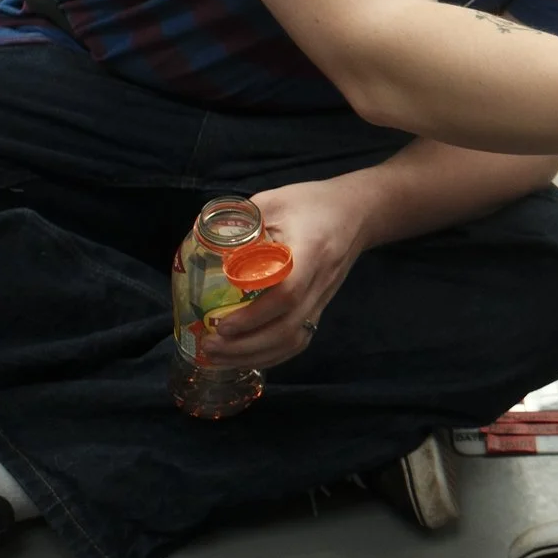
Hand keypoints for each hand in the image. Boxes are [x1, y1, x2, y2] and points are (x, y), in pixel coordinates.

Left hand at [200, 177, 369, 369]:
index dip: (254, 315)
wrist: (358, 212)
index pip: (288, 293)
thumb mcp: (274, 201)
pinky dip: (271, 356)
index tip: (221, 324)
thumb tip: (199, 243)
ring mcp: (323, 298)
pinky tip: (245, 357)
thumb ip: (240, 222)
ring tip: (219, 357)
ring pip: (295, 340)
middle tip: (209, 345)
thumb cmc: (313, 202)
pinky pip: (299, 340)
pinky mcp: (320, 306)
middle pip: (289, 327)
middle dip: (246, 345)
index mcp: (310, 250)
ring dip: (255, 355)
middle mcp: (320, 281)